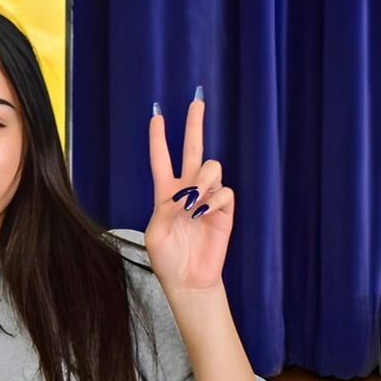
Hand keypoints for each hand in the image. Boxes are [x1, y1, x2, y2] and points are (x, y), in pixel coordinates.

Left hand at [145, 88, 233, 293]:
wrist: (188, 279)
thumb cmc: (166, 258)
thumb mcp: (155, 233)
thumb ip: (165, 209)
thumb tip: (185, 194)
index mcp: (165, 194)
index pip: (162, 160)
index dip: (159, 139)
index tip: (157, 116)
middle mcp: (187, 191)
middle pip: (193, 150)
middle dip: (194, 125)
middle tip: (196, 101)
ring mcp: (208, 199)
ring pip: (212, 168)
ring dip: (203, 181)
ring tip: (194, 204)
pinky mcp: (224, 210)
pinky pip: (225, 192)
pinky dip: (214, 200)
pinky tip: (205, 214)